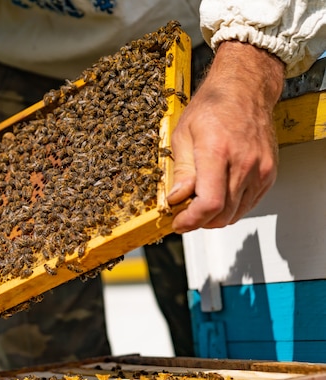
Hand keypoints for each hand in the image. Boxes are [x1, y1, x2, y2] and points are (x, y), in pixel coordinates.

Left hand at [167, 41, 284, 232]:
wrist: (245, 89)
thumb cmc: (213, 106)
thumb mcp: (183, 135)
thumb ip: (181, 171)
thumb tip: (176, 198)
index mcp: (218, 152)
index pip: (210, 203)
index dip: (191, 220)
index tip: (178, 223)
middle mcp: (244, 163)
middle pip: (222, 213)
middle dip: (199, 221)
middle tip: (183, 213)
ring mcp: (260, 170)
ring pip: (236, 213)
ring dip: (214, 217)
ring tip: (198, 203)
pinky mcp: (269, 173)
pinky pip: (249, 204)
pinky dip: (231, 208)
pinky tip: (217, 195)